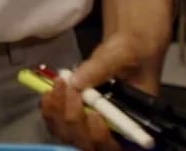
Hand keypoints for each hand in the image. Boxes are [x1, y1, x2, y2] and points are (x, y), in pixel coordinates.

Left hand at [40, 29, 166, 150]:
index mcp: (136, 122)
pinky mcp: (78, 118)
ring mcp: (94, 126)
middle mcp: (115, 131)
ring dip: (58, 114)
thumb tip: (76, 82)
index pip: (118, 144)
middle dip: (74, 119)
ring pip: (70, 136)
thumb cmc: (132, 49)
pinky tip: (49, 92)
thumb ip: (102, 67)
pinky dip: (51, 111)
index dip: (101, 137)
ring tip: (58, 84)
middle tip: (68, 88)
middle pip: (89, 144)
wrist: (124, 45)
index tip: (92, 114)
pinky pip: (59, 125)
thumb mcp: (123, 52)